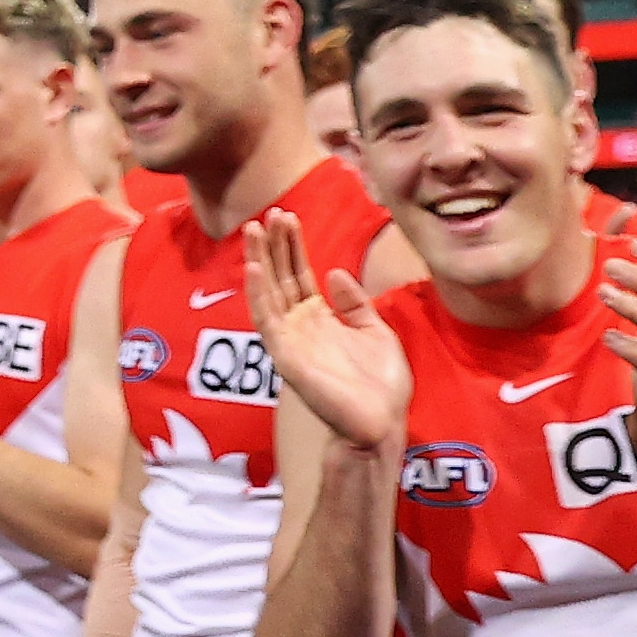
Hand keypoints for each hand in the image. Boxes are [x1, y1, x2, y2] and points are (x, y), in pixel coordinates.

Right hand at [244, 213, 404, 453]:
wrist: (382, 422)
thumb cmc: (382, 385)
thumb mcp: (376, 332)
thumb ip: (355, 304)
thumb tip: (332, 271)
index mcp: (320, 319)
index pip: (299, 275)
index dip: (293, 246)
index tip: (287, 217)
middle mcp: (299, 325)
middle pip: (280, 277)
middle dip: (274, 245)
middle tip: (269, 213)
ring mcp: (289, 339)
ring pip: (267, 291)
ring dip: (259, 259)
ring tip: (255, 229)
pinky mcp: (284, 355)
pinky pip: (266, 318)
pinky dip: (257, 292)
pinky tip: (254, 266)